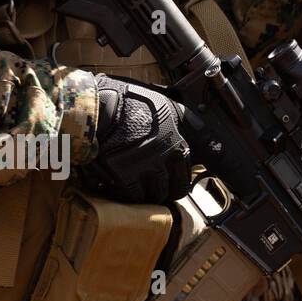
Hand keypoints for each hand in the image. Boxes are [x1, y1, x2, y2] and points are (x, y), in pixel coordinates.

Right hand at [81, 75, 191, 204]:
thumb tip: (203, 130)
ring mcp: (146, 170)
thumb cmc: (130, 103)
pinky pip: (132, 197)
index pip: (184, 178)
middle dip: (162, 192)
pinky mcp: (125, 177)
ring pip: (152, 197)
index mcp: (177, 146)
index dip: (175, 182)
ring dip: (144, 194)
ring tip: (134, 185)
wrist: (98, 106)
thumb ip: (184, 122)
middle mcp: (166, 160)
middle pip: (171, 192)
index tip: (167, 182)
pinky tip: (120, 185)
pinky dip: (126, 194)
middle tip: (150, 188)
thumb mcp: (165, 107)